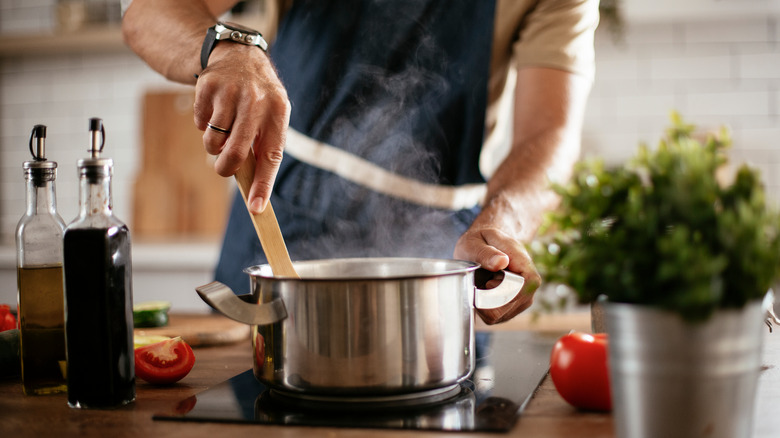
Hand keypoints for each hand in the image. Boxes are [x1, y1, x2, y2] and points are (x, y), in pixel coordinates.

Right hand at [193, 43, 290, 212]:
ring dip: (214, 145)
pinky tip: (214, 110)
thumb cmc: (259, 99)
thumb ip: (263, 146)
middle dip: (226, 168)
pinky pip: (200, 124)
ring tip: (223, 129)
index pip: (271, 156)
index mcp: (278, 112)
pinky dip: (204, 125)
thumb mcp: (271, 116)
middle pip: (235, 152)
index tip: (256, 208)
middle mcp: (256, 101)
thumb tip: (252, 188)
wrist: (239, 56)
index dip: (263, 185)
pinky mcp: (207, 87)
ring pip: (213, 142)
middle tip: (224, 168)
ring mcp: (230, 92)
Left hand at [454, 223, 540, 323]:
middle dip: (485, 298)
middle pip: (504, 309)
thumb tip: (501, 262)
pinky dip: (481, 306)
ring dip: (482, 301)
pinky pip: (491, 317)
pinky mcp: (510, 310)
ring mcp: (521, 302)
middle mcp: (528, 290)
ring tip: (483, 282)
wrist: (487, 244)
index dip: (498, 291)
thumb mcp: (477, 241)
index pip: (520, 292)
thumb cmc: (482, 241)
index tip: (487, 281)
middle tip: (481, 279)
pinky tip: (483, 290)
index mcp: (527, 271)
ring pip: (496, 316)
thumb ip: (486, 252)